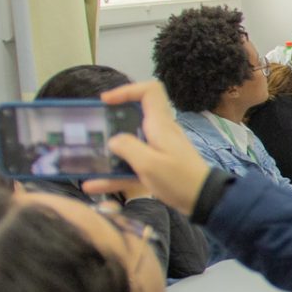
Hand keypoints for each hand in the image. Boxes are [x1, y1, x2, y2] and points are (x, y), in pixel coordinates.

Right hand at [81, 81, 212, 214]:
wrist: (204, 201)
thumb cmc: (179, 180)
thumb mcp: (149, 163)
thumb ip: (127, 147)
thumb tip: (113, 140)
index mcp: (160, 125)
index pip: (149, 91)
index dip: (127, 90)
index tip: (105, 101)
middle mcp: (160, 132)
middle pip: (134, 116)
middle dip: (110, 122)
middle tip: (92, 131)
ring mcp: (159, 150)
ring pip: (130, 144)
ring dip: (109, 151)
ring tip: (86, 158)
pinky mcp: (159, 166)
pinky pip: (133, 165)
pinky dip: (116, 174)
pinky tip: (93, 185)